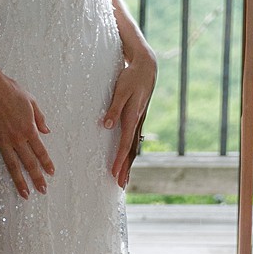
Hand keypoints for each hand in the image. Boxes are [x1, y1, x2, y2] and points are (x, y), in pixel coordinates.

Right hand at [0, 65, 52, 196]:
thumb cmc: (11, 90)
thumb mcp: (31, 101)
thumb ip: (39, 117)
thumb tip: (46, 131)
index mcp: (29, 129)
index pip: (40, 151)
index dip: (46, 163)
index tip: (51, 173)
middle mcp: (17, 138)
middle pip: (29, 162)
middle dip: (37, 178)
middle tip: (42, 190)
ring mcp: (1, 140)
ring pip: (12, 165)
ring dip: (19, 180)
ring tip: (24, 194)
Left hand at [103, 51, 156, 188]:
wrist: (146, 67)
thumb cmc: (131, 78)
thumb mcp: (120, 91)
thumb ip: (113, 108)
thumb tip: (106, 126)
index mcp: (132, 118)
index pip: (125, 144)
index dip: (119, 160)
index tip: (114, 173)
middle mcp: (137, 122)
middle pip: (132, 151)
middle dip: (126, 169)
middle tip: (120, 185)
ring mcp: (139, 121)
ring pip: (134, 147)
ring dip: (128, 163)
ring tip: (123, 178)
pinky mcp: (138, 118)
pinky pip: (134, 139)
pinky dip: (130, 152)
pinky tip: (127, 158)